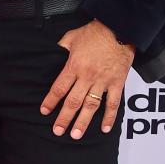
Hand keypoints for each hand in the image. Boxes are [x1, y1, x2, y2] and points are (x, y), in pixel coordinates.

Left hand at [40, 21, 133, 137]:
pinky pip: (114, 103)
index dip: (51, 101)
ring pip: (91, 106)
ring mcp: (103, 81)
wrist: (119, 28)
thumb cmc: (95, 32)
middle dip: (64, 118)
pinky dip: (110, 117)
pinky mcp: (117, 83)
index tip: (45, 111)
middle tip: (58, 131)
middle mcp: (87, 76)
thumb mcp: (72, 37)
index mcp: (74, 66)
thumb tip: (51, 54)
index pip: (59, 88)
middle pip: (73, 102)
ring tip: (76, 135)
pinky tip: (105, 128)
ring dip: (83, 122)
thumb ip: (61, 48)